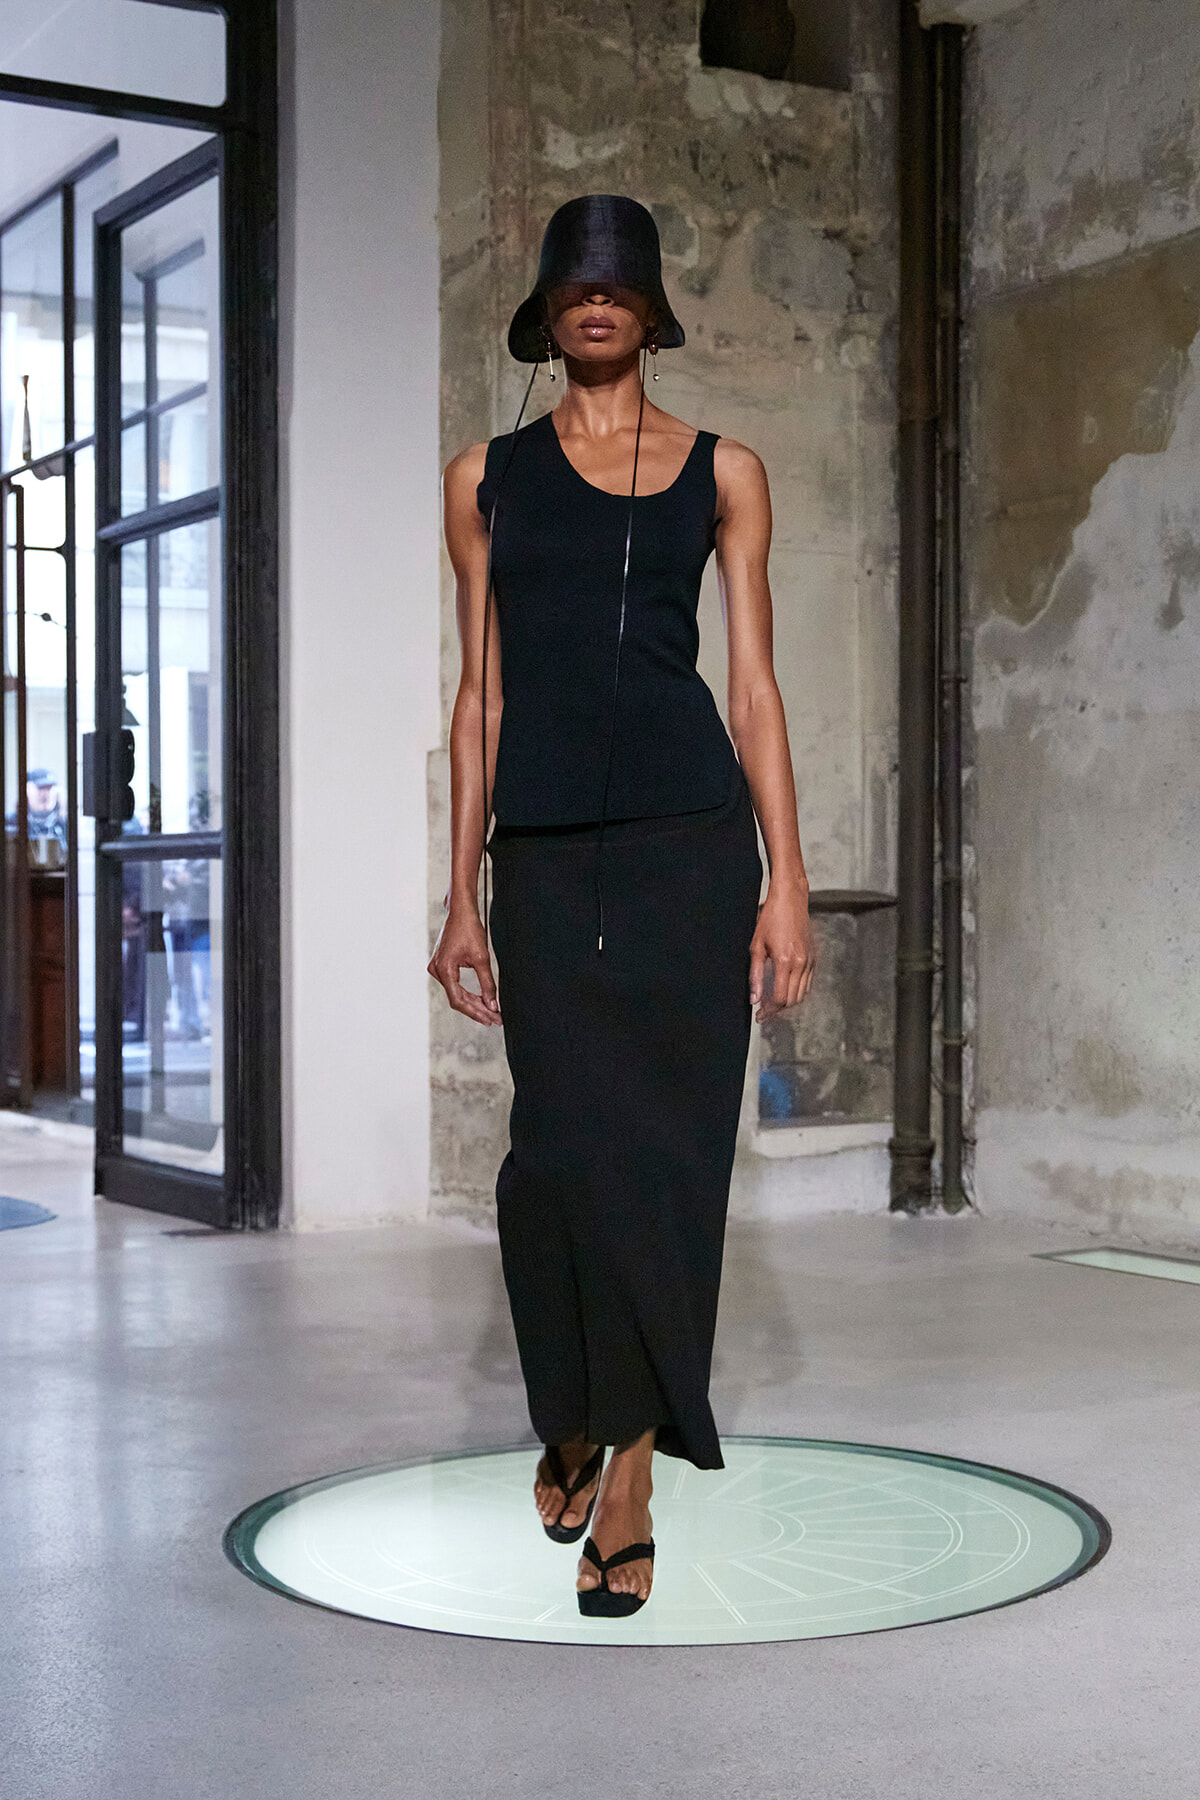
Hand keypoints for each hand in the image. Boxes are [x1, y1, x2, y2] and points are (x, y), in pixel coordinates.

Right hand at [428, 904, 501, 1025]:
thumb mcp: (482, 958)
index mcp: (444, 970)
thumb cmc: (469, 929)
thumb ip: (487, 984)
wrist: (460, 911)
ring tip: (492, 1013)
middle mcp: (436, 971)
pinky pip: (454, 985)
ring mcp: (437, 968)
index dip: (475, 1012)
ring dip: (474, 1003)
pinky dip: (468, 993)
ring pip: (456, 993)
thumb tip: (493, 1005)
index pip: (458, 1000)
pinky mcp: (442, 966)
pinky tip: (481, 1000)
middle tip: (496, 1019)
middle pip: (457, 999)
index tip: (491, 1019)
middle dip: (478, 1009)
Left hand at [749, 882, 814, 1020]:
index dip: (769, 1011)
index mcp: (786, 961)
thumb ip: (755, 975)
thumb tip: (754, 999)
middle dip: (777, 1011)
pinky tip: (784, 991)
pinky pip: (806, 984)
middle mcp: (801, 963)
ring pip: (801, 995)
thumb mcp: (756, 946)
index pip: (780, 998)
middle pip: (792, 1000)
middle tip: (763, 1014)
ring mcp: (809, 961)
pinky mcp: (813, 958)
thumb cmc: (771, 919)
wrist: (790, 900)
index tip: (759, 1015)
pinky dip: (796, 993)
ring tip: (771, 1006)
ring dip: (787, 1004)